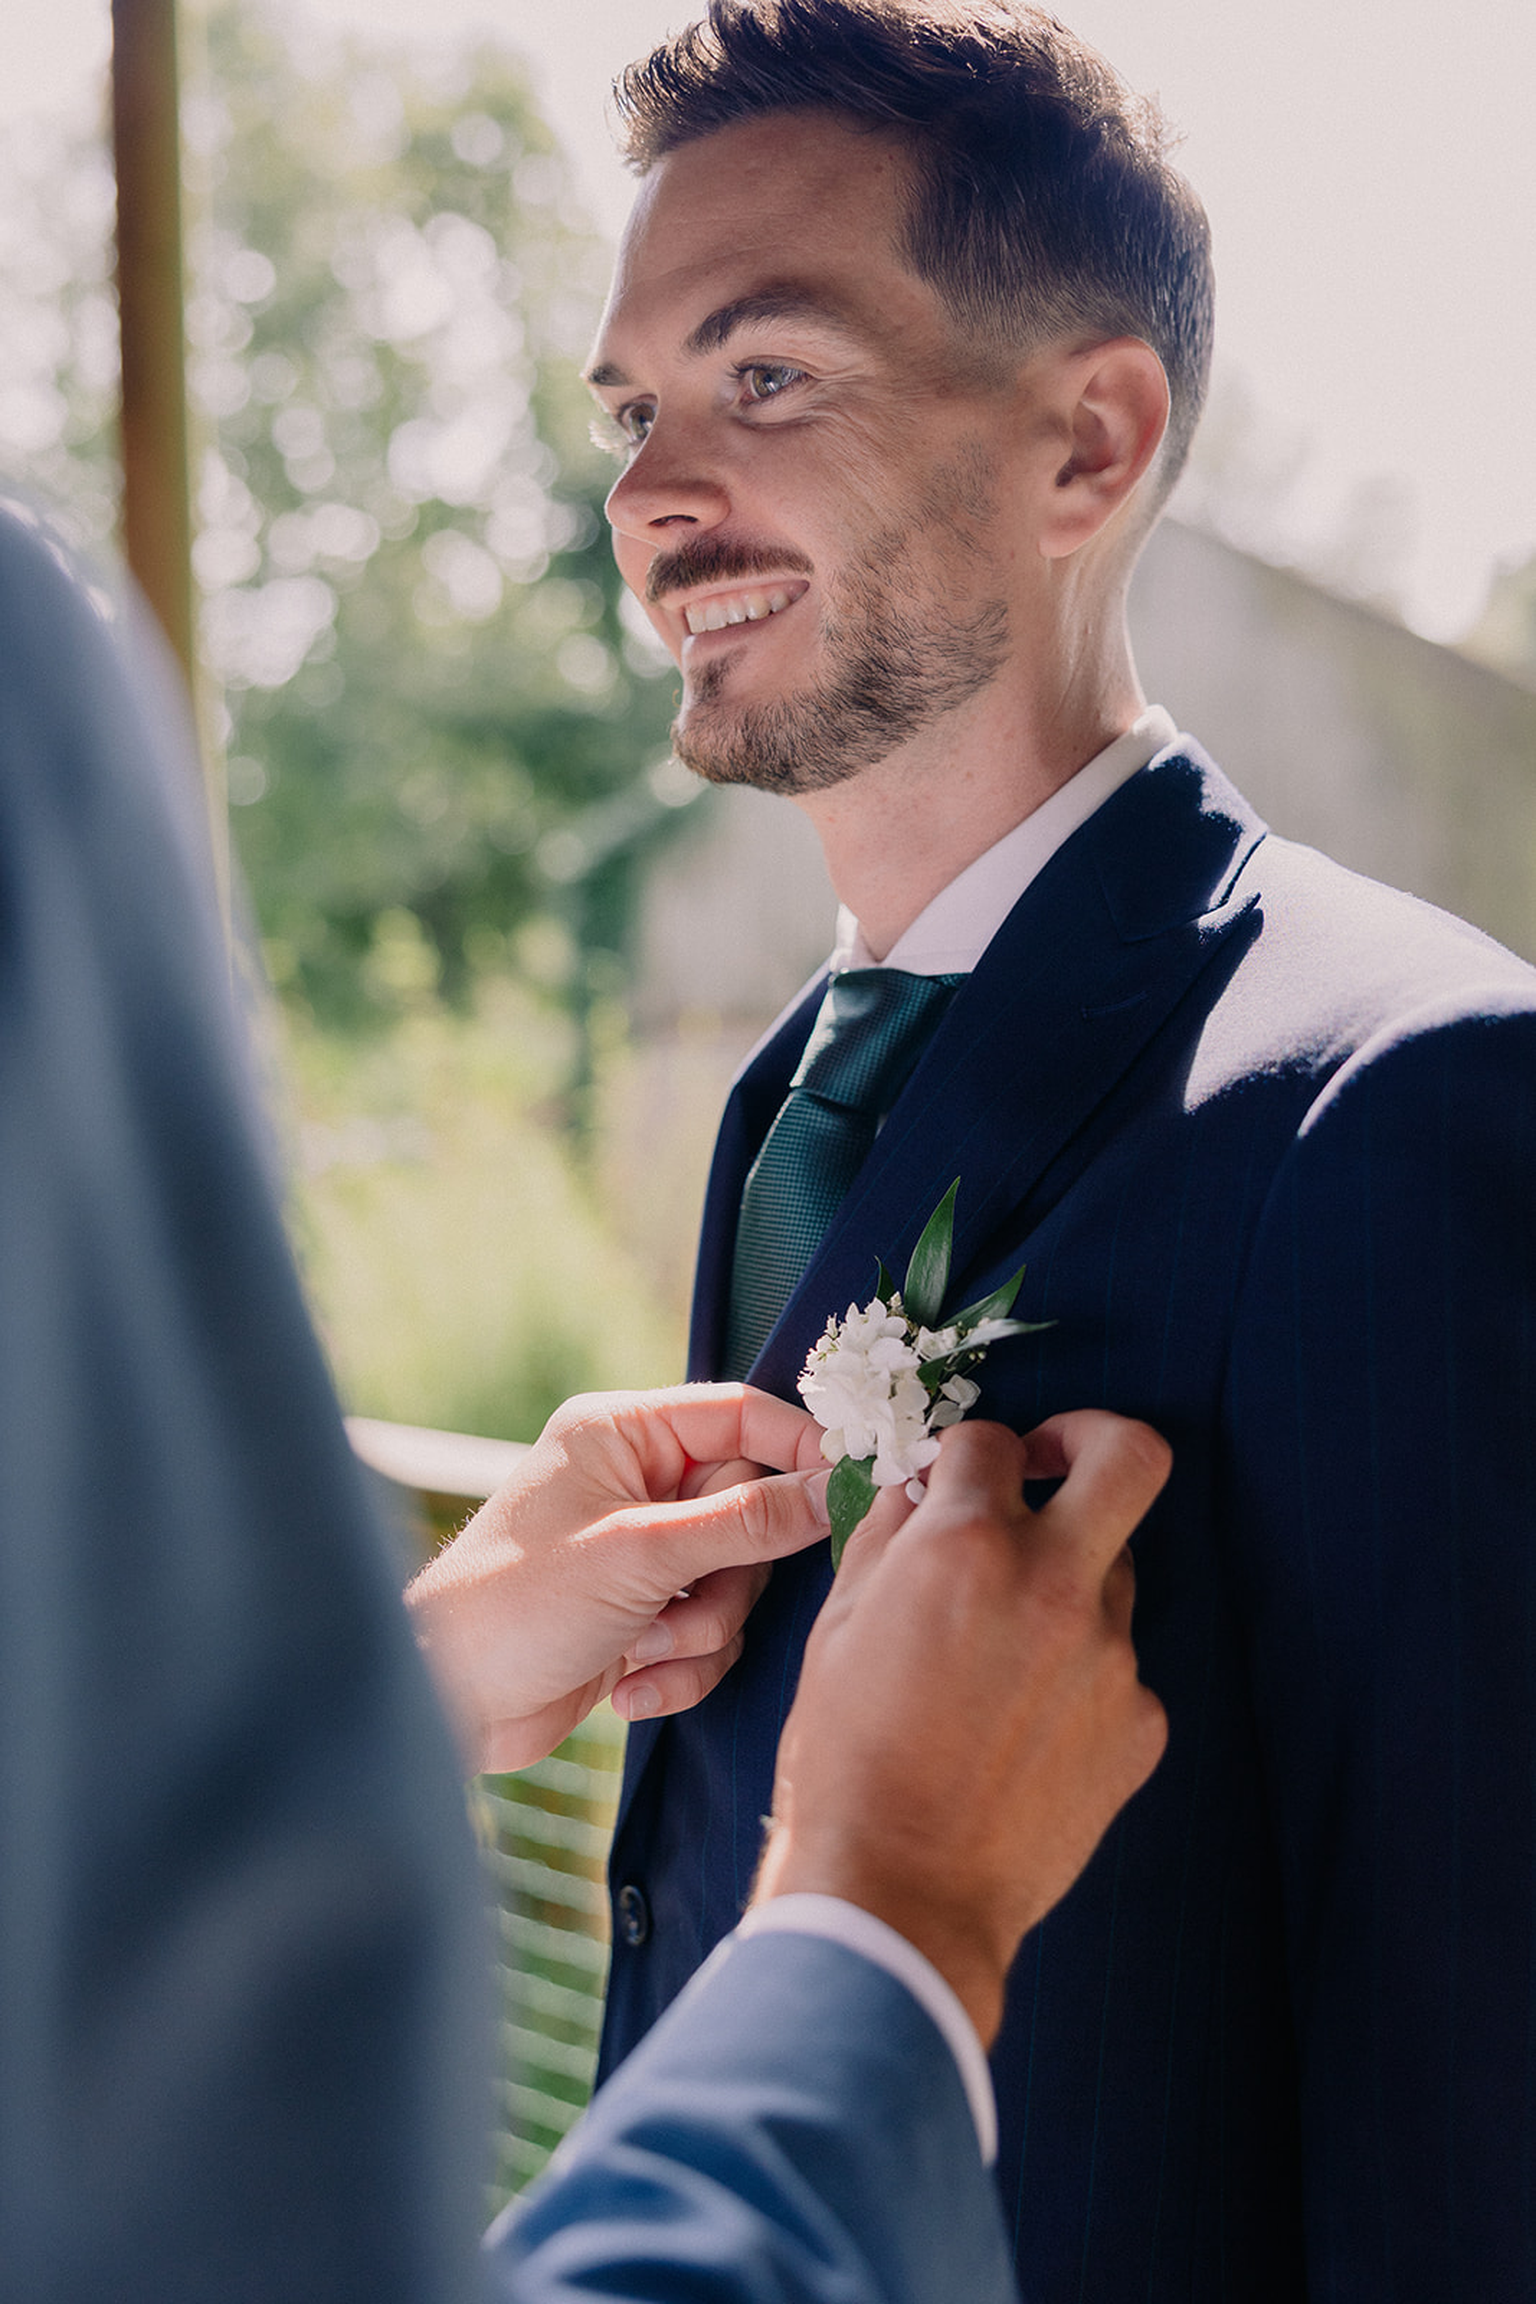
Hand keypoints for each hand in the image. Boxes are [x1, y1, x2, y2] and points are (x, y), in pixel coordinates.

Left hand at [406, 1385, 829, 1772]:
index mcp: (622, 1433)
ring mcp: (639, 1549)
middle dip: (727, 1576)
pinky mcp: (641, 1612)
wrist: (446, 1703)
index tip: (848, 1488)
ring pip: (737, 1579)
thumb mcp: (642, 1555)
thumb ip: (747, 1521)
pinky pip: (709, 1630)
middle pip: (751, 1508)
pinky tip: (627, 1687)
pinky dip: (680, 1666)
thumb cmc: (516, 1606)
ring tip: (641, 1651)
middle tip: (686, 1606)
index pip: (741, 1415)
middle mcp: (634, 1481)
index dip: (799, 1450)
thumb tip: (833, 1487)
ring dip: (700, 1630)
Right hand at [752, 1412, 1169, 2044]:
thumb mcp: (837, 1627)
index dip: (969, 1451)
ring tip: (1005, 1649)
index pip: (993, 1440)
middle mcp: (1054, 1585)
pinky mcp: (1141, 1723)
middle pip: (1131, 1457)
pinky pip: (1120, 1666)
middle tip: (1053, 1465)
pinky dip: (1080, 1675)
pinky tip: (1025, 1726)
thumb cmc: (846, 1762)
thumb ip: (888, 1538)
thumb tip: (917, 1490)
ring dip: (1069, 1579)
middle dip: (1091, 1439)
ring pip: (1116, 1572)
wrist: (898, 1894)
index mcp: (967, 1548)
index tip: (961, 1476)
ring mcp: (1111, 1656)